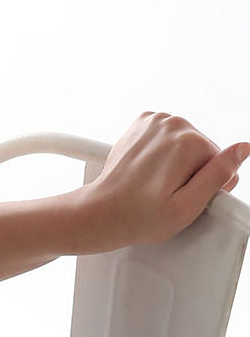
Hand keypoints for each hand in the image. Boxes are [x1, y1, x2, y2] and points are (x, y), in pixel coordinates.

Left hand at [72, 111, 248, 256]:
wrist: (101, 211)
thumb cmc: (141, 216)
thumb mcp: (189, 205)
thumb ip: (220, 175)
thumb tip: (243, 149)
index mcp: (188, 141)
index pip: (221, 162)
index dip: (208, 185)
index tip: (184, 196)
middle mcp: (172, 123)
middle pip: (203, 150)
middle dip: (193, 172)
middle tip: (167, 193)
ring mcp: (154, 120)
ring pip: (186, 143)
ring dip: (178, 162)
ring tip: (156, 183)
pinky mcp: (142, 123)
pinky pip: (169, 137)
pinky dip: (163, 151)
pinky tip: (150, 170)